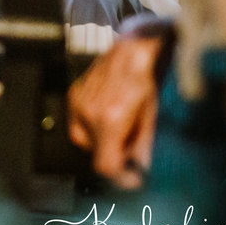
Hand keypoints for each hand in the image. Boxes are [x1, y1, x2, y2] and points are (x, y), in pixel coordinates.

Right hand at [67, 34, 165, 188]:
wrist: (133, 46)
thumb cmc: (148, 78)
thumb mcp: (152, 117)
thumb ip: (142, 147)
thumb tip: (139, 170)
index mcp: (110, 120)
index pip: (105, 165)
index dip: (119, 177)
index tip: (132, 178)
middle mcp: (89, 112)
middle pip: (96, 153)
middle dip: (114, 154)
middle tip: (132, 146)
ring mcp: (78, 103)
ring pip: (85, 140)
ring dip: (103, 140)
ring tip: (122, 126)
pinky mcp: (74, 94)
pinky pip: (79, 123)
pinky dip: (94, 126)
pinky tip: (110, 114)